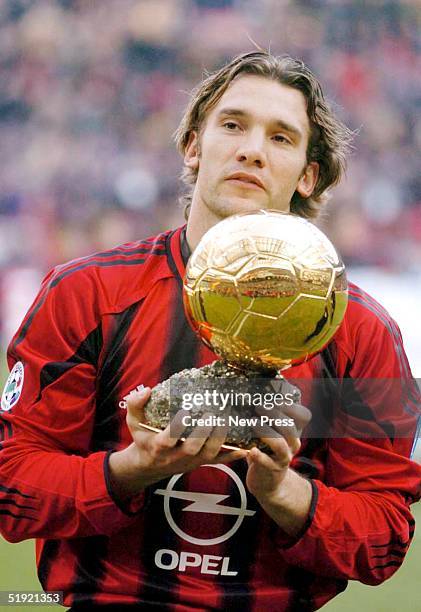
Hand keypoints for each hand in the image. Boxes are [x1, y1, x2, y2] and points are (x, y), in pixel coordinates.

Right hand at [109, 387, 246, 500]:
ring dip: (219, 440)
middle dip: (203, 433)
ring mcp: (190, 461)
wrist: (149, 465)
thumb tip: (146, 390)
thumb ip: (135, 406)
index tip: (185, 412)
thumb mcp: (134, 423)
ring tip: (227, 421)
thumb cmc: (143, 439)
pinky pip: (217, 461)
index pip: (168, 439)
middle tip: (211, 415)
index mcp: (158, 445)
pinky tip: (244, 448)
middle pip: (192, 448)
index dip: (177, 427)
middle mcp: (175, 456)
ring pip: (208, 455)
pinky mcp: (200, 463)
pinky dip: (231, 456)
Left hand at [245, 396, 312, 535]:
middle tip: (259, 407)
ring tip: (254, 424)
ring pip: (280, 444)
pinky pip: (266, 462)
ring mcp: (283, 457)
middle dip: (274, 415)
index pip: (303, 416)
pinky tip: (250, 450)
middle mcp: (292, 444)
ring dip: (266, 432)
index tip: (276, 398)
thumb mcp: (273, 434)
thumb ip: (268, 418)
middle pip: (289, 427)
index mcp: (293, 432)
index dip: (292, 406)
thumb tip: (254, 394)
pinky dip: (258, 455)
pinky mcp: (272, 469)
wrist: (269, 483)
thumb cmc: (267, 451)